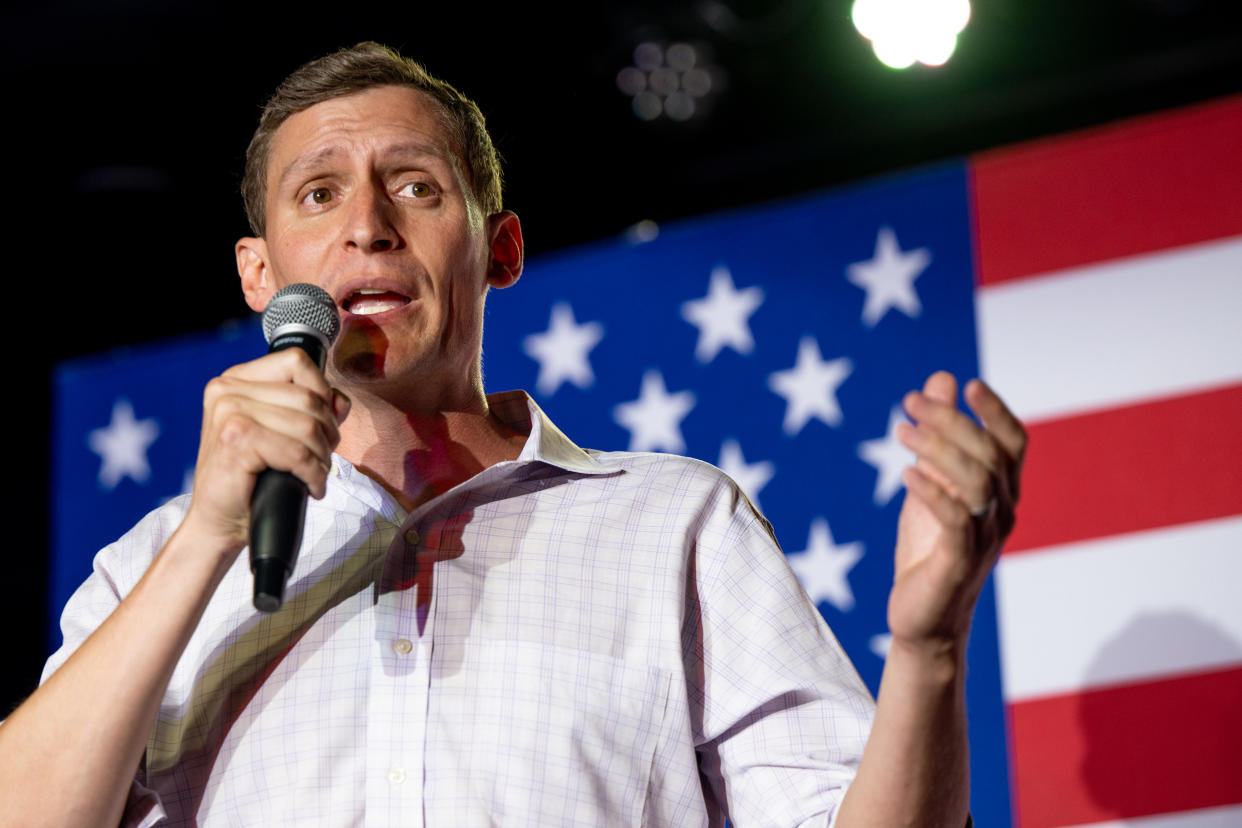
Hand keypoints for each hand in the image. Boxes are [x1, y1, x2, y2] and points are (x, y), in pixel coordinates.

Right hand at [184, 348, 350, 557]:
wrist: (219, 522)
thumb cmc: (251, 479)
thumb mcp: (282, 434)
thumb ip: (312, 411)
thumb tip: (342, 401)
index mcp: (236, 380)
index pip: (297, 362)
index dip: (323, 392)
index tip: (324, 423)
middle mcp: (227, 390)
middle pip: (309, 397)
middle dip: (328, 432)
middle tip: (322, 458)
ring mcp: (229, 413)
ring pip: (308, 426)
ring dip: (322, 456)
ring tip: (314, 473)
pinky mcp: (236, 440)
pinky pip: (298, 453)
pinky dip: (314, 474)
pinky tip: (311, 487)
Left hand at [889, 371, 1025, 648]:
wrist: (923, 619)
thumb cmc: (929, 549)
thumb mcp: (930, 484)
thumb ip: (938, 436)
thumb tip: (940, 381)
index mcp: (1001, 492)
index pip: (1013, 443)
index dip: (995, 412)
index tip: (967, 385)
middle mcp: (1001, 513)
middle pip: (990, 454)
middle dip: (951, 422)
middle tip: (909, 403)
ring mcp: (983, 539)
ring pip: (977, 482)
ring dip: (938, 450)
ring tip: (901, 432)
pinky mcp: (958, 563)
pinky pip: (955, 520)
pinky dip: (932, 492)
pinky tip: (905, 474)